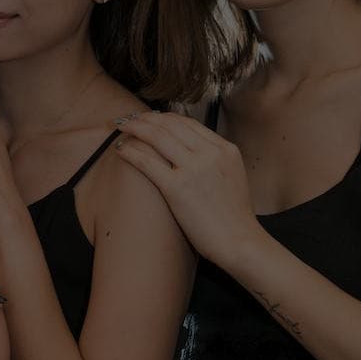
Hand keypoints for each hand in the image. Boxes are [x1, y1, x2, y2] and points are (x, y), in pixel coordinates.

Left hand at [113, 111, 263, 267]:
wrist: (240, 241)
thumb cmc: (234, 216)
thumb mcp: (233, 176)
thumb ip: (214, 159)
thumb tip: (192, 150)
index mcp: (225, 149)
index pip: (189, 123)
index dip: (165, 118)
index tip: (150, 118)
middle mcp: (210, 154)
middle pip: (171, 124)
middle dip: (146, 118)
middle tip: (130, 118)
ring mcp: (194, 169)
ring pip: (157, 136)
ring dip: (135, 127)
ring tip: (121, 126)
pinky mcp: (177, 187)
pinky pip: (147, 162)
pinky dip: (131, 152)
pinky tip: (120, 150)